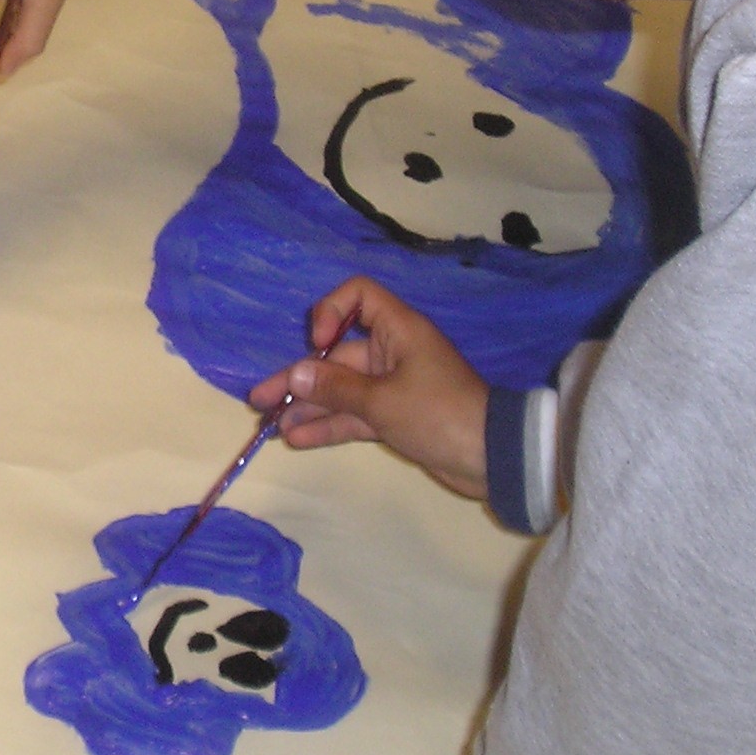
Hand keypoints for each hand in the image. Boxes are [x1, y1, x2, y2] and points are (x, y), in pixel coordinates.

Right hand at [247, 277, 490, 499]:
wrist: (493, 458)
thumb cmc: (439, 413)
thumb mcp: (382, 400)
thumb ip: (335, 388)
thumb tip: (294, 376)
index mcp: (398, 330)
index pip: (359, 296)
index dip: (331, 312)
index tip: (317, 342)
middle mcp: (393, 352)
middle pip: (337, 355)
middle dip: (300, 377)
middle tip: (261, 399)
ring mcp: (393, 386)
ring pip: (342, 389)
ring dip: (309, 406)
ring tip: (272, 425)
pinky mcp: (395, 416)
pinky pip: (354, 414)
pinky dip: (329, 424)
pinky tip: (298, 438)